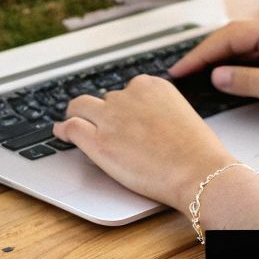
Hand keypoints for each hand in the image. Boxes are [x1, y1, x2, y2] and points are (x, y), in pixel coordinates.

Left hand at [52, 74, 236, 209]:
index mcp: (151, 86)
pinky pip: (70, 127)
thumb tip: (144, 121)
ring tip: (72, 124)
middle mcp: (128, 95)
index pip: (126, 90)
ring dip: (78, 116)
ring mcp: (110, 117)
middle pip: (104, 99)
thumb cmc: (197, 152)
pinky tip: (60, 132)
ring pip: (80, 107)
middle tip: (97, 123)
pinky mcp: (98, 141)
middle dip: (101, 112)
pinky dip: (62, 129)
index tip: (117, 115)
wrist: (199, 172)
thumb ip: (159, 111)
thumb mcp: (181, 115)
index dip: (120, 106)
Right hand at [168, 12, 258, 120]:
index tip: (180, 69)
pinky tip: (240, 73)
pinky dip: (248, 60)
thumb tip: (218, 74)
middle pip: (238, 35)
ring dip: (229, 56)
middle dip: (210, 52)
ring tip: (205, 72)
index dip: (201, 53)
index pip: (229, 36)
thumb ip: (246, 80)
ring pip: (253, 42)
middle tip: (186, 71)